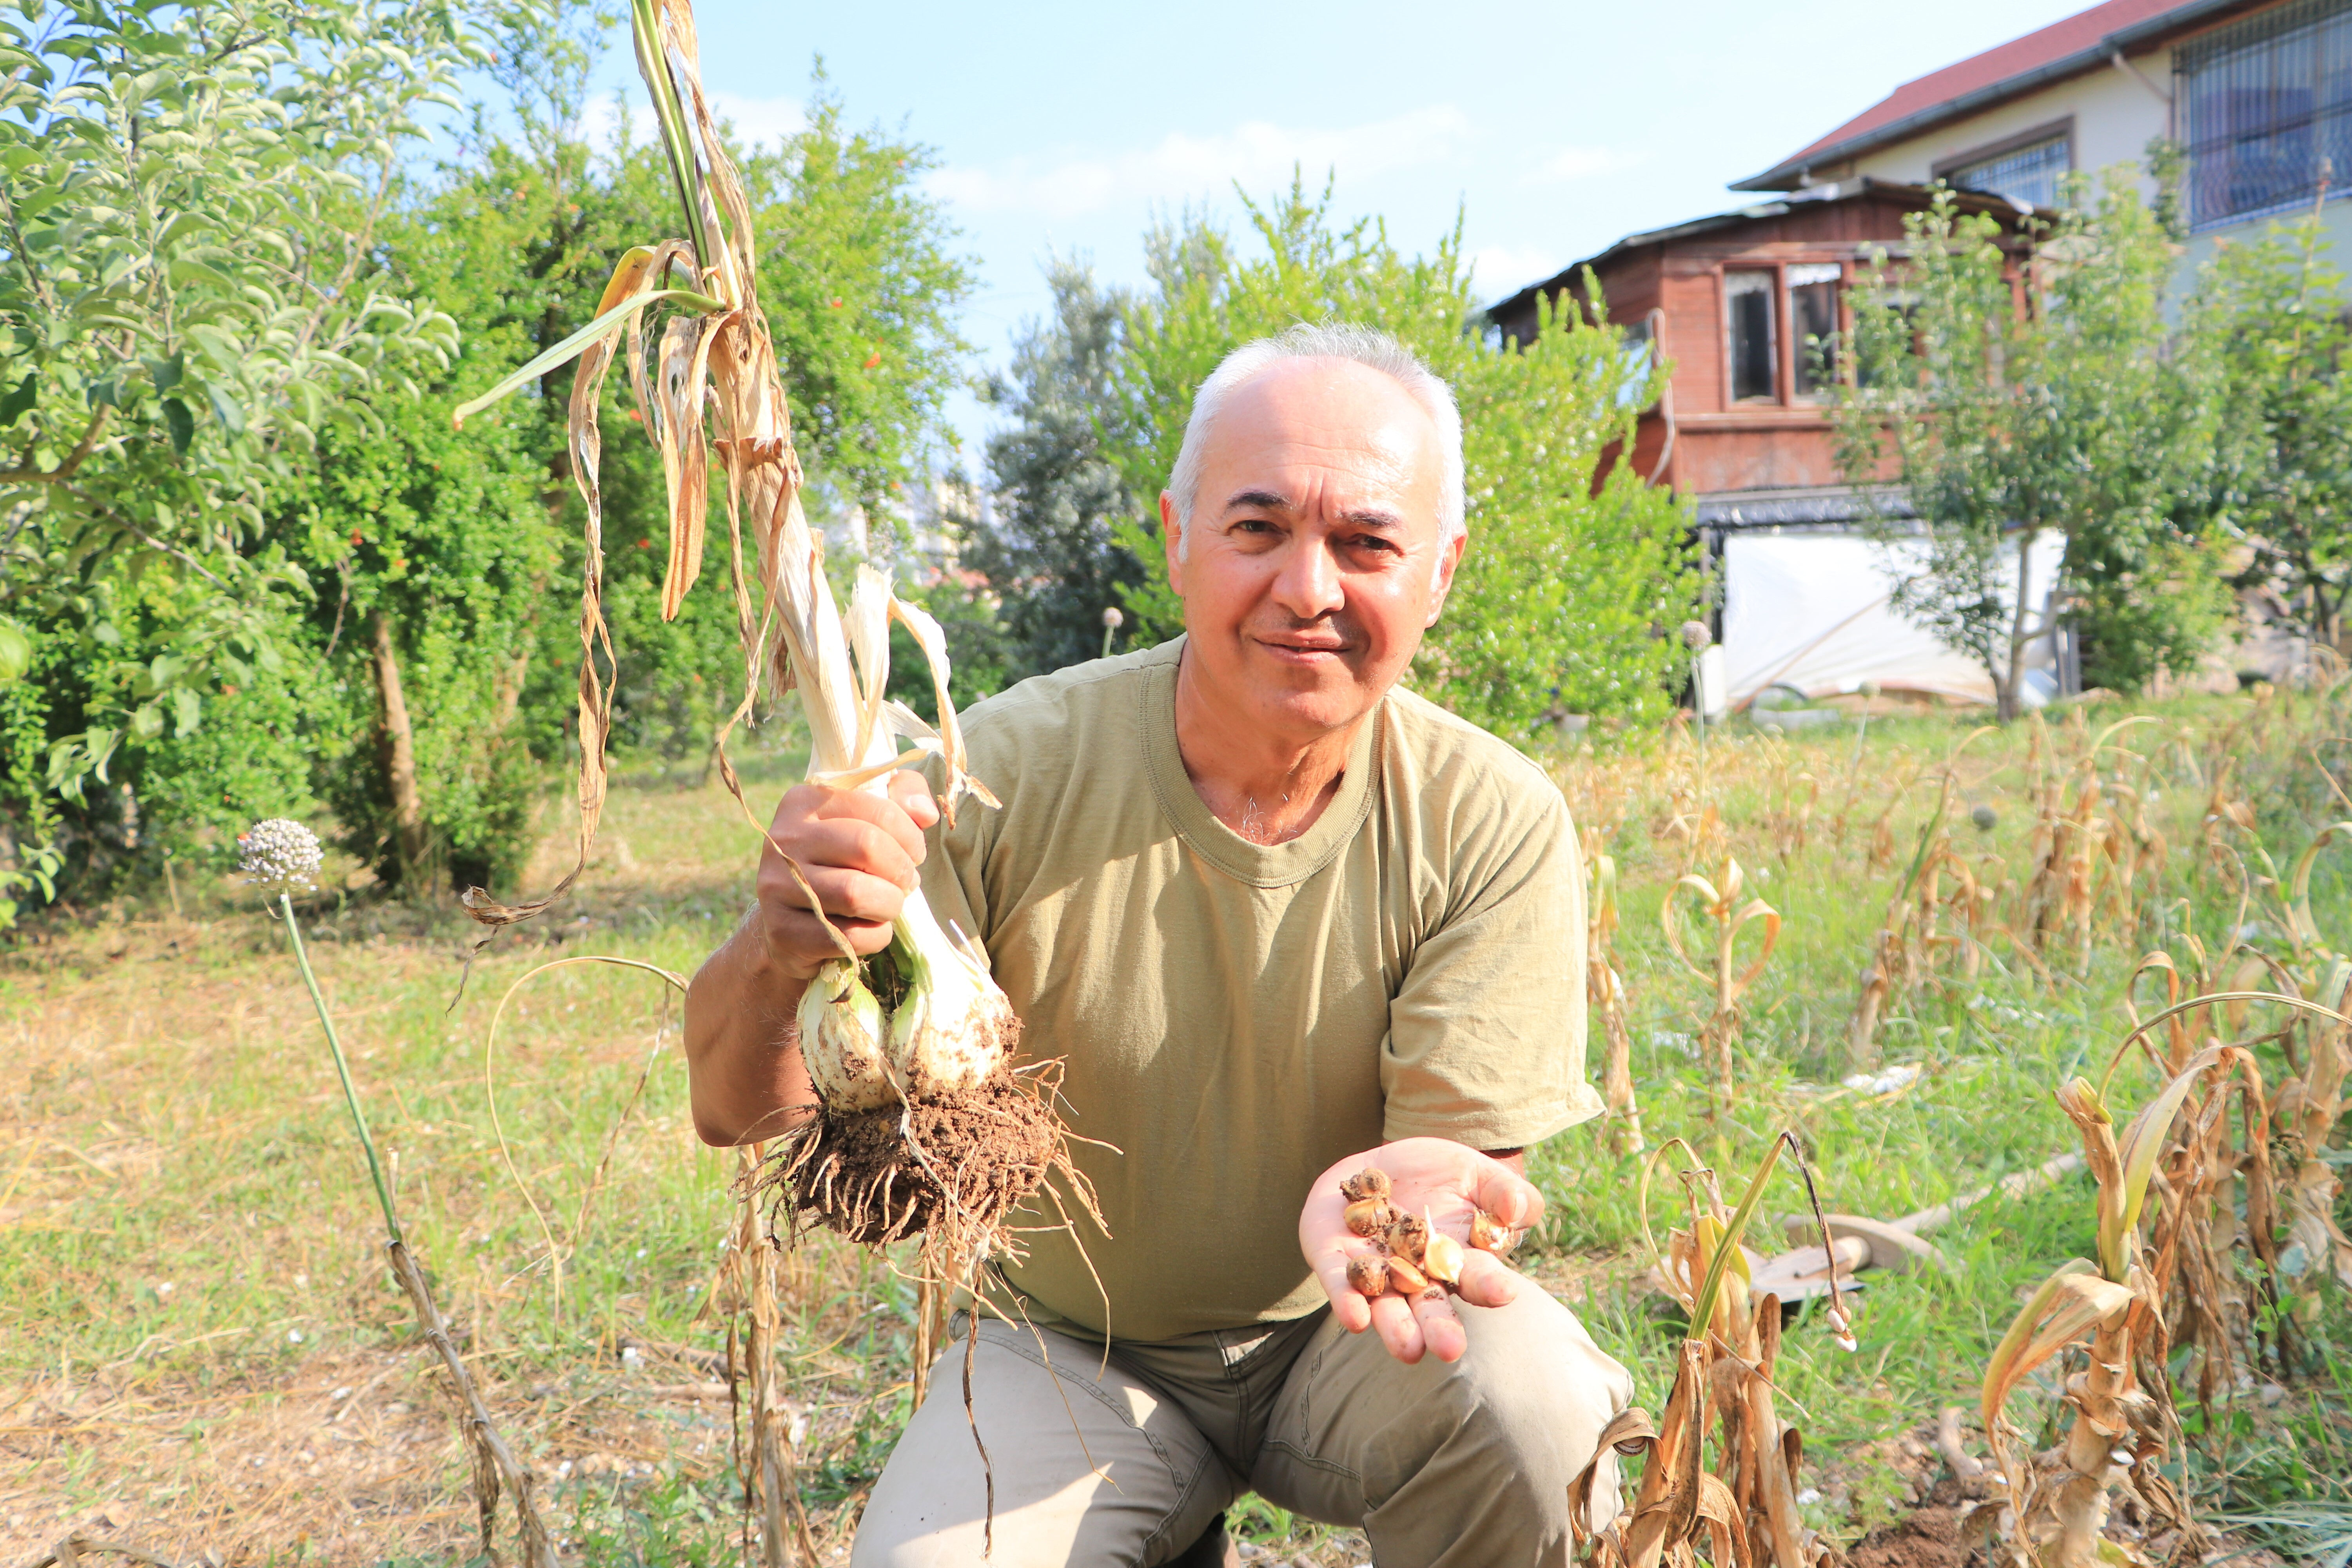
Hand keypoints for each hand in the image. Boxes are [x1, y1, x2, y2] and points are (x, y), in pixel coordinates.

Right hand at [753, 772, 939, 981]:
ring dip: (890, 905)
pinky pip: (849, 936)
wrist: (791, 923)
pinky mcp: (782, 930)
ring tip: (889, 904)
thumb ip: (903, 795)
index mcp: (804, 801)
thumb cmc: (840, 862)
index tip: (914, 853)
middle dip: (901, 870)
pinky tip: (871, 929)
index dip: (910, 835)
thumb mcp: (869, 818)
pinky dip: (875, 936)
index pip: (878, 809)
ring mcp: (777, 886)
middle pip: (868, 847)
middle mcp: (784, 838)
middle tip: (905, 883)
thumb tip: (925, 813)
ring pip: (856, 893)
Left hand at [1300, 1136, 1542, 1364]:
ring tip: (1408, 1350)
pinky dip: (1347, 1299)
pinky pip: (1340, 1282)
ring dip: (1395, 1328)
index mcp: (1457, 1261)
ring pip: (1386, 1305)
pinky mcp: (1334, 1259)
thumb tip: (1515, 1208)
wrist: (1376, 1166)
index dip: (1488, 1284)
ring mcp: (1375, 1270)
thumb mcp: (1477, 1174)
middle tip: (1450, 1349)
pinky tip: (1355, 1318)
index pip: (1475, 1276)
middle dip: (1439, 1327)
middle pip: (1429, 1306)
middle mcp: (1416, 1277)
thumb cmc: (1437, 1175)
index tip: (1503, 1292)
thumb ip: (1504, 1192)